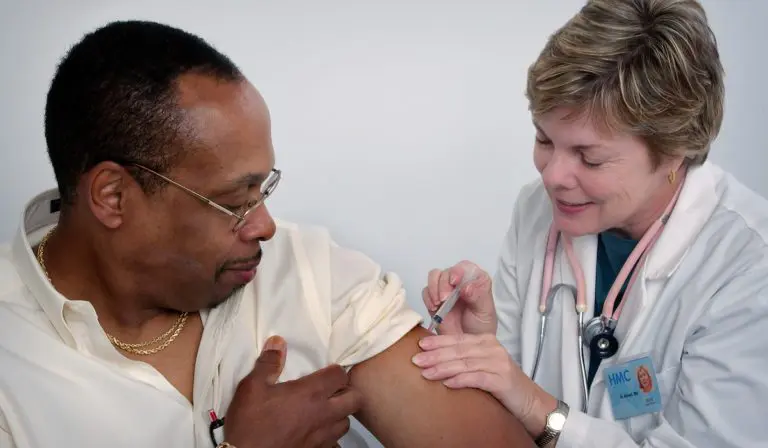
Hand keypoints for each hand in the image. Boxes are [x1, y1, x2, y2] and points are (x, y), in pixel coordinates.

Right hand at [224, 335, 362, 447]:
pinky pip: (335, 442)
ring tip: (325, 410)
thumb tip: (278, 342)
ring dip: (341, 414)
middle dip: (347, 391)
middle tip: (332, 390)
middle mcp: (323, 413)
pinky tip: (316, 431)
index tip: (324, 371)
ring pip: (347, 422)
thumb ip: (268, 363)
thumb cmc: (250, 421)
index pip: (340, 375)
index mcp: (311, 393)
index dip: (335, 371)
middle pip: (355, 399)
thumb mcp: (252, 387)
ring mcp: (323, 435)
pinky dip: (330, 435)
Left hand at [412, 333, 556, 437]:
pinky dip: (461, 380)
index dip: (437, 342)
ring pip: (465, 363)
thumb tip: (434, 358)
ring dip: (443, 368)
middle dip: (435, 355)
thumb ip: (463, 358)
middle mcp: (492, 348)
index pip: (457, 339)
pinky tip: (447, 384)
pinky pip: (477, 378)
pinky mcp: (502, 380)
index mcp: (486, 341)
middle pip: (458, 350)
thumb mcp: (481, 366)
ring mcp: (498, 363)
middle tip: (416, 360)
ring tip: (426, 373)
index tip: (419, 345)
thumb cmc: (501, 383)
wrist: (529, 401)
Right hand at [422, 260, 496, 334]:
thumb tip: (466, 287)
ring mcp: (446, 289)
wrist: (467, 344)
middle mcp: (460, 281)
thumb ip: (478, 297)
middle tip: (444, 299)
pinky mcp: (434, 299)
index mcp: (476, 280)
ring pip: (434, 277)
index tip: (455, 282)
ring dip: (434, 288)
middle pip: (447, 272)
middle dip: (443, 283)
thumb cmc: (481, 327)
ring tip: (438, 303)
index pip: (465, 267)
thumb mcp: (484, 312)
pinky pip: (426, 292)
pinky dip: (428, 298)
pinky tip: (434, 308)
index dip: (458, 271)